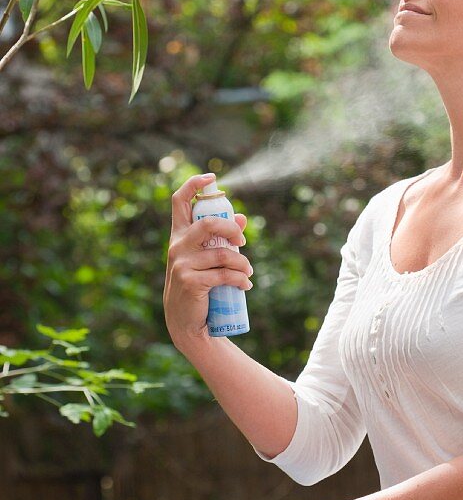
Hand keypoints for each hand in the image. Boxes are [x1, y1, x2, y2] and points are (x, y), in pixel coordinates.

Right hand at [164, 173, 253, 349]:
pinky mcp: (191, 282)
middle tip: (243, 243)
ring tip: (248, 272)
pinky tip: (246, 285)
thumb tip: (243, 219)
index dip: (194, 185)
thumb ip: (222, 238)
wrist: (187, 322)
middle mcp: (177, 246)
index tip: (212, 177)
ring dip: (242, 264)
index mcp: (179, 235)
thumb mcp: (206, 260)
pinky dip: (240, 280)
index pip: (179, 201)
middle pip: (208, 223)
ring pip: (223, 254)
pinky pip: (224, 275)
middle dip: (232, 230)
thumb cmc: (198, 286)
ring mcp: (181, 264)